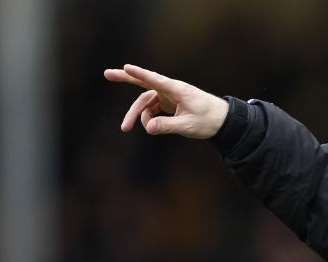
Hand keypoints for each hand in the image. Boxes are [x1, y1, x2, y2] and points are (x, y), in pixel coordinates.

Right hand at [103, 64, 228, 138]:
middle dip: (125, 78)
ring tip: (125, 128)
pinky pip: (151, 108)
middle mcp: (170, 89)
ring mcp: (168, 95)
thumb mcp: (188, 126)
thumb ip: (167, 126)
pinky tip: (149, 127)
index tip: (127, 67)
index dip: (140, 74)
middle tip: (106, 74)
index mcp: (177, 90)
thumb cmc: (208, 120)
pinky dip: (147, 118)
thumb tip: (148, 128)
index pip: (156, 79)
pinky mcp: (168, 102)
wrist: (221, 120)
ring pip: (145, 102)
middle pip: (144, 81)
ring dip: (135, 114)